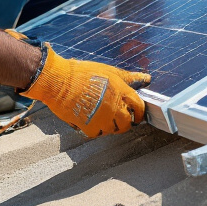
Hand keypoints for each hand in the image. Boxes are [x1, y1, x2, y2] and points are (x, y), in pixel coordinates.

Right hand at [21, 44, 149, 136]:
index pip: (139, 106)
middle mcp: (114, 106)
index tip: (136, 115)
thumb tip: (147, 78)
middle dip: (125, 122)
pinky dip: (94, 129)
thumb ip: (129, 77)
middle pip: (127, 123)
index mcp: (121, 91)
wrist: (59, 81)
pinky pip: (97, 133)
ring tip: (101, 117)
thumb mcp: (109, 71)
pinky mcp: (89, 127)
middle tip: (118, 119)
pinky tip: (89, 120)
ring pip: (112, 130)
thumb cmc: (82, 73)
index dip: (139, 112)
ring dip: (109, 126)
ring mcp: (102, 118)